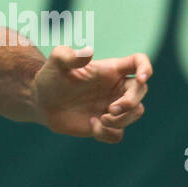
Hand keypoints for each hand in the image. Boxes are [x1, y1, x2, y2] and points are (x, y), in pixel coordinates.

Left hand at [30, 46, 151, 142]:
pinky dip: (108, 133)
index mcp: (111, 70)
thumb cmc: (50, 78)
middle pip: (142, 92)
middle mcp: (116, 88)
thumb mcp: (55, 63)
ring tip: (100, 119)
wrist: (40, 101)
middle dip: (131, 102)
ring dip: (121, 120)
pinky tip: (91, 124)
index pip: (139, 62)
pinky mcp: (104, 124)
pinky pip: (118, 134)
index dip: (146, 68)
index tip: (142, 78)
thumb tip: (88, 52)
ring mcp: (112, 106)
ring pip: (136, 113)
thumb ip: (67, 55)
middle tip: (110, 109)